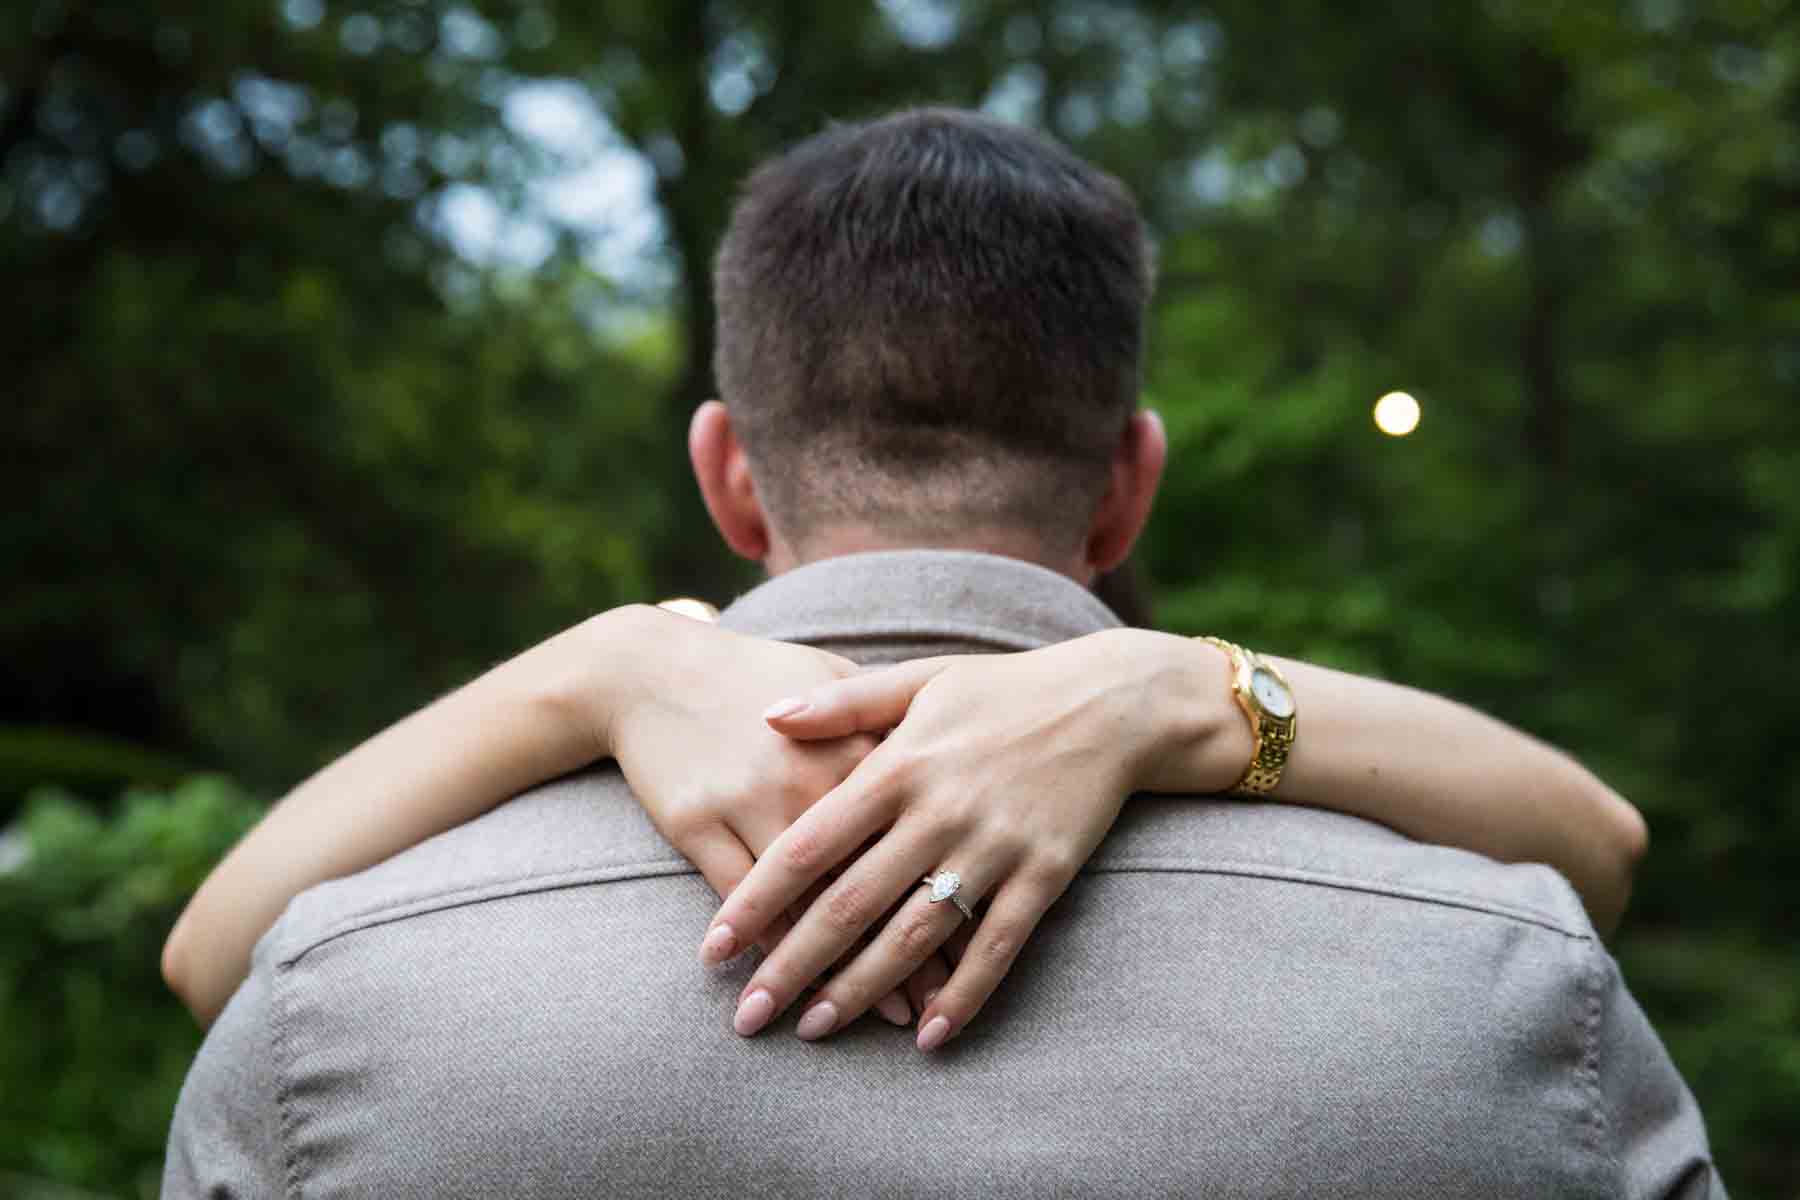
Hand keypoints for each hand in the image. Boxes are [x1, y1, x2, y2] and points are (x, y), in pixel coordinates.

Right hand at [604, 606, 923, 1024]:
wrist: (651, 669)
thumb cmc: (753, 676)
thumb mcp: (832, 678)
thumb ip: (890, 720)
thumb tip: (952, 757)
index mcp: (856, 742)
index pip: (916, 830)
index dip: (948, 889)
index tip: (975, 944)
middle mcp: (812, 775)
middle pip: (872, 876)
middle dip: (909, 948)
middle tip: (937, 1005)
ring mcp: (754, 801)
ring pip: (808, 899)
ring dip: (844, 967)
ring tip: (883, 1018)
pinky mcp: (700, 822)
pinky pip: (741, 896)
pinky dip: (767, 942)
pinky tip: (787, 982)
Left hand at [702, 628, 1235, 1049]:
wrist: (1112, 703)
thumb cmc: (1004, 689)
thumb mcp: (920, 677)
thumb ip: (841, 702)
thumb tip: (765, 716)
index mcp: (900, 764)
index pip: (811, 844)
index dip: (757, 898)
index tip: (713, 947)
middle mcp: (941, 812)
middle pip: (851, 903)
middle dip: (792, 965)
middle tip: (748, 1015)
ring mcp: (994, 849)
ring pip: (914, 936)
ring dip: (862, 990)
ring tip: (814, 1028)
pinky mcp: (1043, 875)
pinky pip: (996, 948)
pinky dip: (962, 995)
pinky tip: (926, 1035)